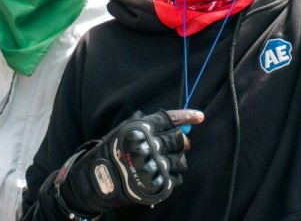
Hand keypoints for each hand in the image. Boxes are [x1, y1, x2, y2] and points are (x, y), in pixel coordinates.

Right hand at [58, 109, 202, 214]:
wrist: (100, 178)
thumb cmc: (115, 149)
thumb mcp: (127, 129)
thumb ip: (151, 124)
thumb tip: (179, 125)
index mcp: (142, 128)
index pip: (170, 119)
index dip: (187, 116)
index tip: (200, 116)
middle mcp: (150, 146)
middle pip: (178, 139)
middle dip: (181, 141)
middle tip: (181, 143)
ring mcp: (154, 166)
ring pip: (181, 159)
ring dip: (179, 158)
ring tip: (170, 159)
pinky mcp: (157, 185)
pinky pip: (176, 177)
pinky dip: (175, 174)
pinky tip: (166, 172)